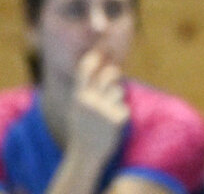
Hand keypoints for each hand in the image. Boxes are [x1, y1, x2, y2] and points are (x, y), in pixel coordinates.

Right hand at [67, 49, 128, 165]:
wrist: (84, 156)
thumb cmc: (83, 129)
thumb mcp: (78, 107)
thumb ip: (87, 89)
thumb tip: (102, 68)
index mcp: (79, 96)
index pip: (86, 69)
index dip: (96, 56)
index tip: (102, 47)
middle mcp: (90, 100)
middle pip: (109, 73)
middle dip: (114, 73)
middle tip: (115, 75)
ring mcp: (103, 109)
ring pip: (119, 90)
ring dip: (117, 98)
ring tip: (107, 112)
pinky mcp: (117, 119)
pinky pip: (124, 108)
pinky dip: (121, 115)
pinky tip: (112, 126)